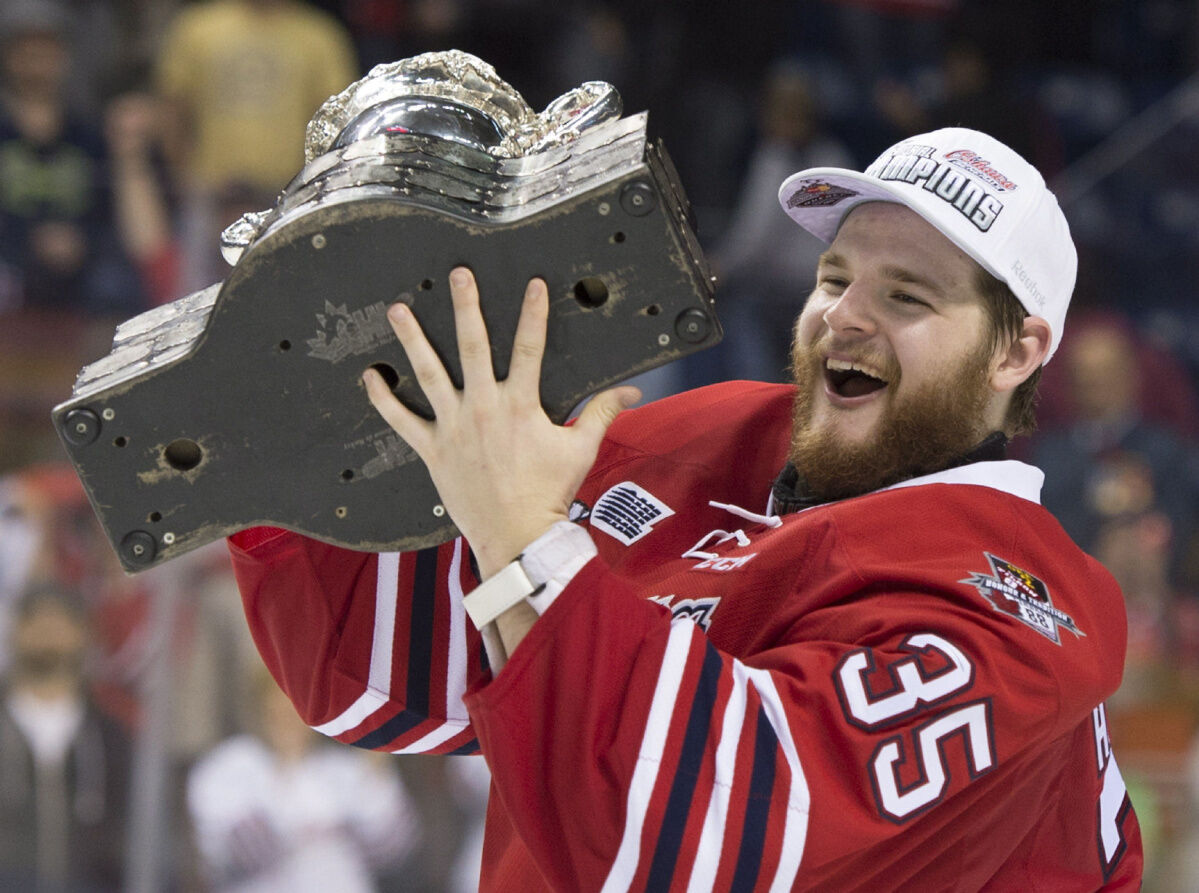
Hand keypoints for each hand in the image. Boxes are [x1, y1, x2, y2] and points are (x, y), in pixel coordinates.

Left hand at [363, 268, 638, 577]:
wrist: (516, 535)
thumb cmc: (549, 493)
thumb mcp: (581, 449)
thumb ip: (602, 413)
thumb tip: (633, 392)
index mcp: (520, 405)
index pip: (530, 347)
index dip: (533, 313)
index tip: (533, 283)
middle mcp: (484, 408)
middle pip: (472, 346)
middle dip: (466, 306)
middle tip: (458, 275)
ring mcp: (454, 427)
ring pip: (429, 374)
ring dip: (412, 339)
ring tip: (398, 310)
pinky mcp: (432, 449)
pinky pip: (401, 420)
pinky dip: (384, 398)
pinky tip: (371, 375)